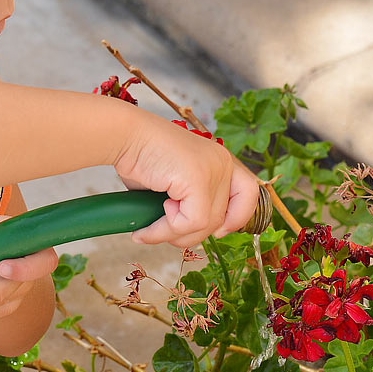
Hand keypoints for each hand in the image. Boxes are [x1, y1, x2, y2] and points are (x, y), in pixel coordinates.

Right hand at [115, 113, 259, 247]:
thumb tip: (191, 234)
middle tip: (161, 233)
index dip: (236, 219)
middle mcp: (222, 162)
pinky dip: (165, 231)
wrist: (124, 136)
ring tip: (147, 230)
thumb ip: (189, 204)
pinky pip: (190, 222)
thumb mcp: (174, 184)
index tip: (216, 231)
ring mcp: (213, 169)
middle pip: (223, 218)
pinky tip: (147, 227)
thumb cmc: (140, 157)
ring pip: (205, 225)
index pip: (248, 194)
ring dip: (172, 235)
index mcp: (221, 160)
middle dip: (190, 235)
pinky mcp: (199, 178)